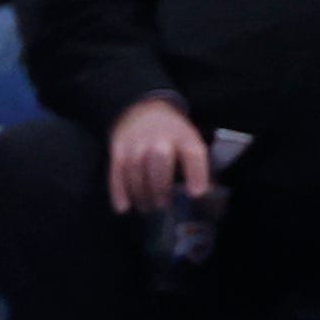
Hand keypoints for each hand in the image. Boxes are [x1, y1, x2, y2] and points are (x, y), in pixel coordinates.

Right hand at [106, 95, 209, 215]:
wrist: (143, 111)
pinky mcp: (117, 147)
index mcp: (184, 137)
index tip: (195, 194)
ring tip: (147, 209)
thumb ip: (198, 168)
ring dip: (140, 192)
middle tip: (163, 206)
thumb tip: (203, 199)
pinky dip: (118, 190)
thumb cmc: (174, 136)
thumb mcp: (191, 143)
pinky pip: (116, 170)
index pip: (192, 153)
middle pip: (159, 159)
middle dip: (160, 185)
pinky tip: (122, 208)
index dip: (195, 173)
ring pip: (135, 167)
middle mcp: (159, 136)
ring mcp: (135, 141)